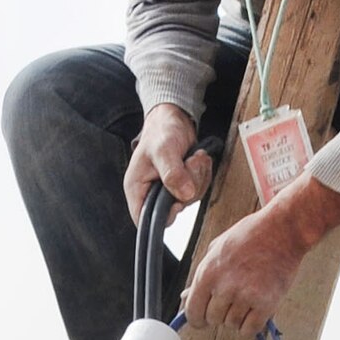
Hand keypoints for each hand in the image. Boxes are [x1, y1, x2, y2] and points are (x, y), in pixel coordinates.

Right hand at [123, 103, 212, 224]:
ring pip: (189, 200)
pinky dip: (203, 174)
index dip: (162, 217)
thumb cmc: (161, 131)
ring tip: (194, 156)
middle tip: (191, 163)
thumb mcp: (164, 150)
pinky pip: (198, 190)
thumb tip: (184, 195)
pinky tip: (197, 159)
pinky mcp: (182, 185)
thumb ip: (173, 173)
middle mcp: (151, 193)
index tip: (177, 201)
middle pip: (173, 210)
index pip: (143, 220)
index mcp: (137, 188)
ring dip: (198, 177)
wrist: (173, 119)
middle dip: (188, 186)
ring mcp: (168, 190)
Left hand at [182, 170, 339, 335]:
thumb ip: (201, 276)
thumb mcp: (217, 249)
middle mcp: (224, 287)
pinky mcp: (266, 304)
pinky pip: (250, 330)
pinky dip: (251, 324)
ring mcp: (246, 296)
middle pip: (213, 319)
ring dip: (238, 317)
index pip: (193, 311)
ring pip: (232, 325)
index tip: (203, 320)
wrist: (283, 229)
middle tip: (233, 299)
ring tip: (248, 297)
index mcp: (208, 272)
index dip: (197, 319)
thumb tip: (185, 298)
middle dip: (220, 313)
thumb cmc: (250, 236)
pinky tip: (255, 310)